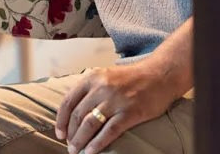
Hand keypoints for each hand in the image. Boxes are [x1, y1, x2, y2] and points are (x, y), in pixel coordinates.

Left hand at [55, 61, 182, 153]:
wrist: (160, 75)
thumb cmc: (132, 78)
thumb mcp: (106, 75)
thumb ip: (90, 89)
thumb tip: (73, 112)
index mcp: (92, 77)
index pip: (68, 101)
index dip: (61, 120)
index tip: (59, 133)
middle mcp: (102, 87)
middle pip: (78, 115)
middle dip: (71, 134)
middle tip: (69, 146)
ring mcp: (116, 100)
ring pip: (90, 125)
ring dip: (80, 141)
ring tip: (76, 151)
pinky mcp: (130, 112)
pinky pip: (109, 131)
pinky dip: (97, 144)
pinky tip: (91, 152)